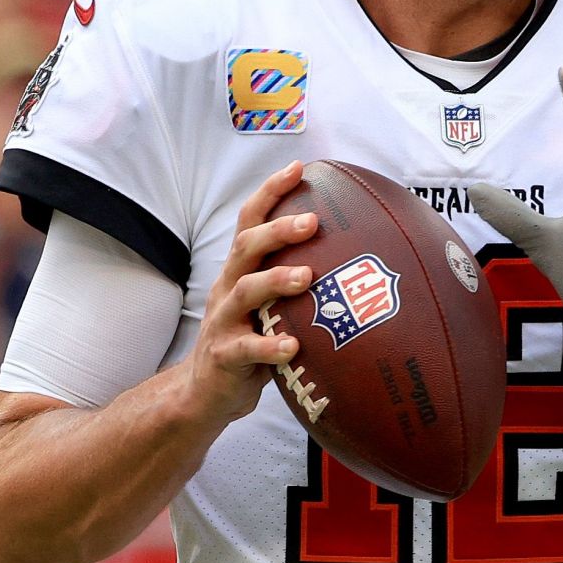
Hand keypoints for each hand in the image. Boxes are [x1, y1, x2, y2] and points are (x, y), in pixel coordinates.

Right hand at [184, 161, 316, 429]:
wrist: (205, 394)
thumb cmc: (250, 346)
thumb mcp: (270, 311)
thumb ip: (297, 288)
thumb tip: (357, 268)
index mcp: (239, 273)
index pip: (249, 222)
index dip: (270, 193)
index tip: (297, 168)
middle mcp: (227, 290)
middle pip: (246, 248)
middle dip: (278, 230)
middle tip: (312, 222)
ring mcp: (223, 323)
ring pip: (245, 292)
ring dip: (276, 281)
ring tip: (307, 277)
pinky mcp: (224, 357)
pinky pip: (247, 349)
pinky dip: (271, 347)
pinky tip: (294, 347)